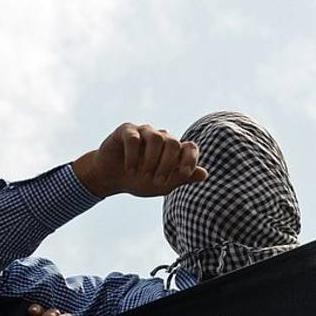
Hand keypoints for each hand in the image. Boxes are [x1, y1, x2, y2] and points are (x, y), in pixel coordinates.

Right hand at [72, 123, 207, 197]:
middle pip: (173, 143)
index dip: (190, 159)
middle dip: (167, 164)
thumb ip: (182, 178)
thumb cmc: (139, 181)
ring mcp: (144, 132)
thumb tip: (205, 174)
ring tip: (142, 176)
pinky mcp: (126, 130)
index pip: (190, 147)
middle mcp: (161, 137)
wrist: (111, 178)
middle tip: (157, 181)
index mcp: (173, 149)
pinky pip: (134, 138)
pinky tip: (130, 169)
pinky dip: (133, 156)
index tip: (184, 173)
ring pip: (156, 138)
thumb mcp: (163, 184)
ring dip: (150, 160)